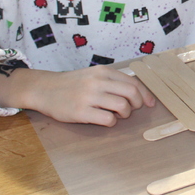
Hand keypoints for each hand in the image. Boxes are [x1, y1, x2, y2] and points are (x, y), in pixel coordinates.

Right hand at [0, 66, 154, 126]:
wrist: (44, 89)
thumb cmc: (72, 84)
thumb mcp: (93, 75)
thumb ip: (112, 81)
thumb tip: (137, 92)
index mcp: (103, 72)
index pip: (133, 82)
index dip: (145, 94)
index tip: (149, 103)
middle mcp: (98, 82)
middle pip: (131, 94)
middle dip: (137, 105)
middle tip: (131, 110)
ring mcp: (89, 97)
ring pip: (122, 107)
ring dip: (124, 114)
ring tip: (116, 115)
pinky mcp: (81, 112)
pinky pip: (108, 119)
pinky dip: (111, 122)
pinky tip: (105, 120)